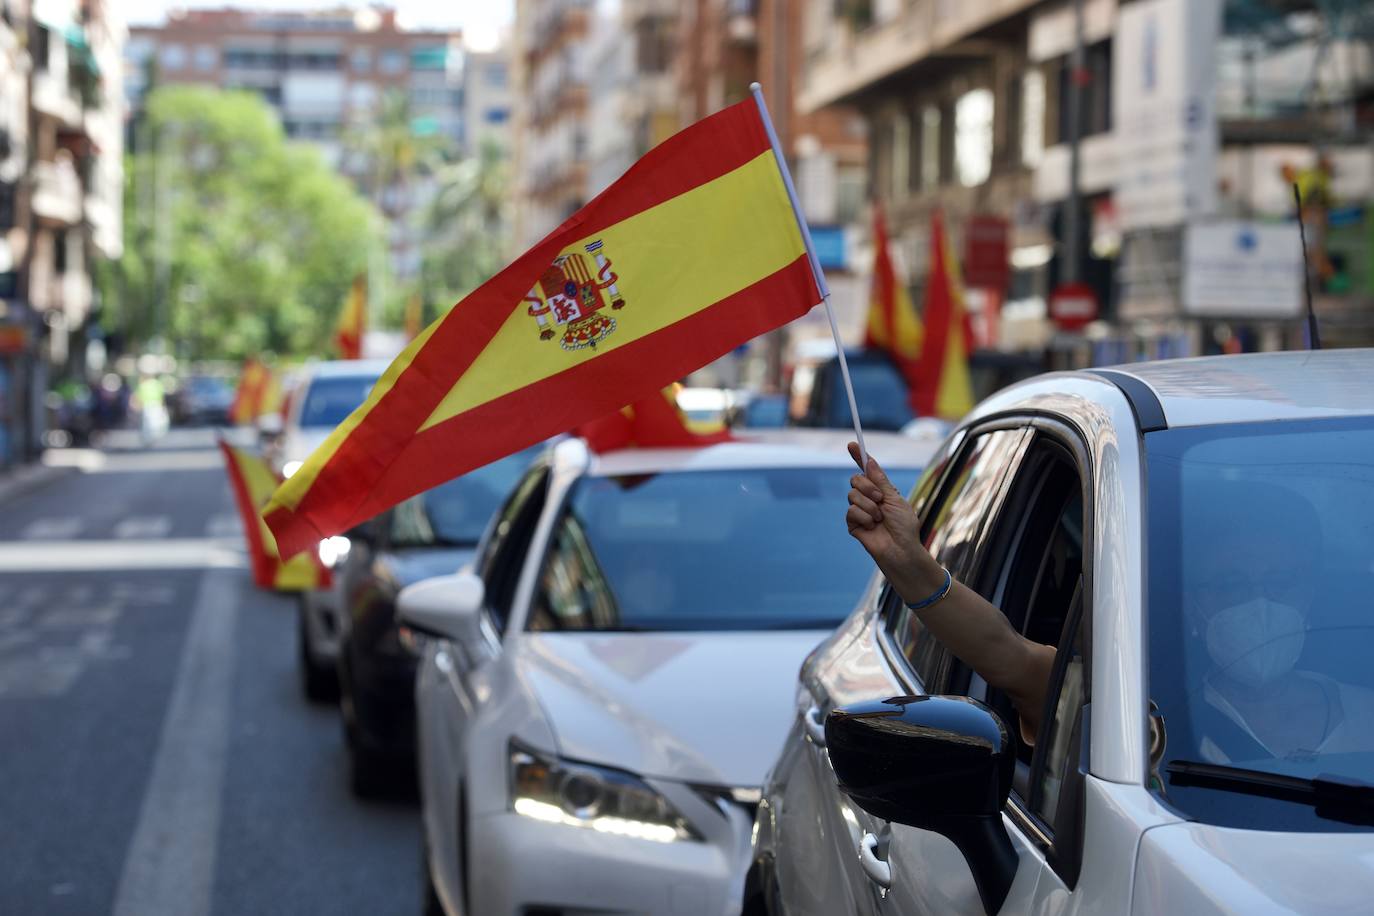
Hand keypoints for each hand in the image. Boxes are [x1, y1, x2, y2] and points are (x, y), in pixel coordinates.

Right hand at [845, 442, 943, 600]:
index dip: (858, 456)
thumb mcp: (895, 498)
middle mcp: (868, 498)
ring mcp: (859, 510)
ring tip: (879, 518)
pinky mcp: (852, 523)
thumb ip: (880, 480)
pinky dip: (863, 517)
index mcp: (881, 490)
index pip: (867, 471)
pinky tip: (871, 527)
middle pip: (855, 479)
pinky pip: (851, 510)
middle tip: (880, 499)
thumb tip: (869, 460)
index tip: (852, 444)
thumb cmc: (904, 526)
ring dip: (869, 506)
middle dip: (867, 487)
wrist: (901, 549)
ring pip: (852, 495)